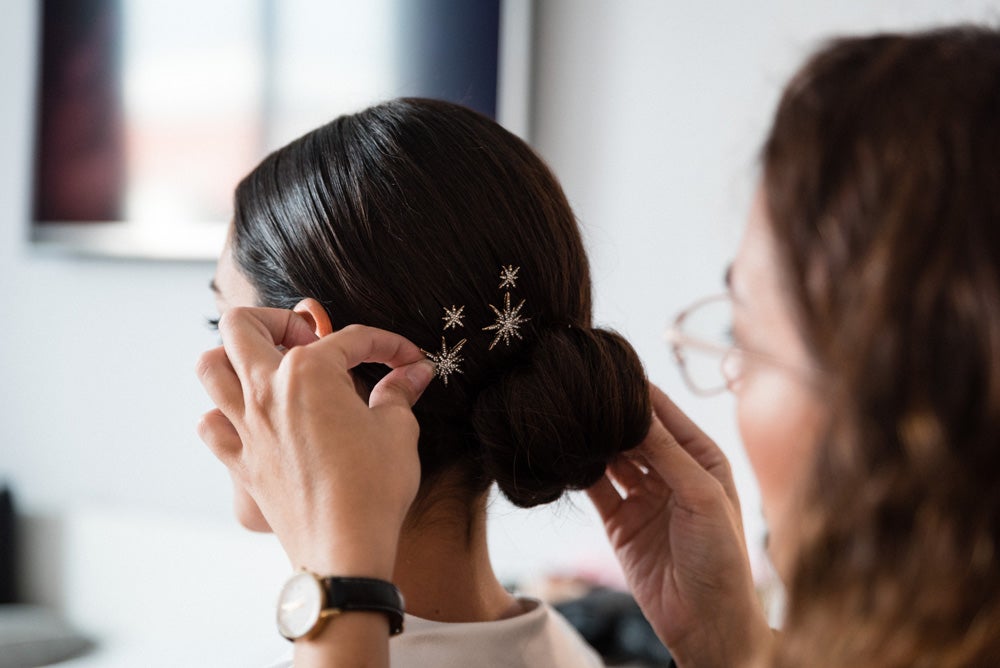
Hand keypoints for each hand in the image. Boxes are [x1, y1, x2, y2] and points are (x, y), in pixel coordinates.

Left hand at [195, 307, 434, 577]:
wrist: (344, 549)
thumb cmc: (374, 488)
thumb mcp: (399, 431)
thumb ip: (399, 392)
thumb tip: (414, 373)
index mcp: (309, 372)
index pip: (350, 338)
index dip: (386, 345)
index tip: (407, 360)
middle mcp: (266, 391)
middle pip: (243, 326)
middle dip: (277, 320)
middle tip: (311, 342)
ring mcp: (246, 427)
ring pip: (210, 368)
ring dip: (236, 358)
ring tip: (271, 370)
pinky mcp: (240, 463)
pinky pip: (212, 426)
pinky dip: (224, 415)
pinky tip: (254, 420)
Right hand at [587, 383, 771, 667]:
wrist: (707, 623)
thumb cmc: (723, 559)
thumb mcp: (702, 497)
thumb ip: (669, 453)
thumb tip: (639, 410)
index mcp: (702, 459)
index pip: (665, 414)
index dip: (639, 392)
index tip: (609, 370)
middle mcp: (672, 472)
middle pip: (636, 432)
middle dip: (612, 414)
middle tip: (580, 393)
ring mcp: (644, 497)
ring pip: (613, 457)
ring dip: (596, 441)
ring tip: (570, 419)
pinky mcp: (620, 522)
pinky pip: (597, 488)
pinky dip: (582, 472)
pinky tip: (568, 455)